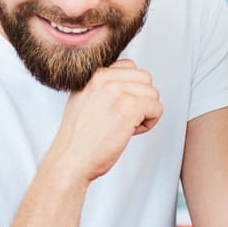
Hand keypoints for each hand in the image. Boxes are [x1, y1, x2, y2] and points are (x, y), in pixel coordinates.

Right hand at [46, 59, 162, 181]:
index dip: (130, 89)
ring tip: (125, 125)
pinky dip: (149, 123)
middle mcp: (105, 79)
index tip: (120, 106)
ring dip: (145, 112)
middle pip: (145, 79)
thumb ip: (101, 87)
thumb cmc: (77, 139)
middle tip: (124, 117)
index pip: (129, 67)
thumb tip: (125, 84)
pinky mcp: (130, 108)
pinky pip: (157, 109)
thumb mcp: (83, 100)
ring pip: (153, 94)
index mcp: (93, 75)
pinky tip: (130, 132)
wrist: (70, 159)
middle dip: (141, 99)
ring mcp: (118, 92)